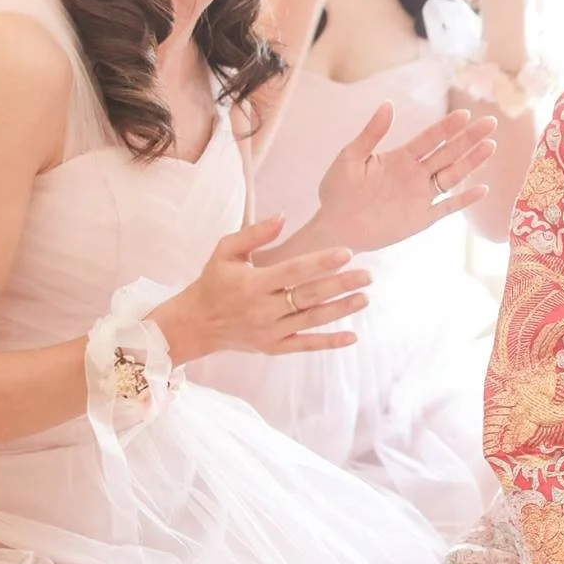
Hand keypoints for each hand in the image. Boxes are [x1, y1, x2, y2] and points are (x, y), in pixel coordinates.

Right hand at [151, 215, 369, 363]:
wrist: (195, 323)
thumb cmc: (213, 282)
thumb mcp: (225, 251)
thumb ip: (254, 234)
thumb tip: (283, 216)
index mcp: (251, 284)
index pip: (293, 271)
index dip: (321, 262)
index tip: (347, 252)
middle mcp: (262, 310)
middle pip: (308, 296)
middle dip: (340, 285)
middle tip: (368, 275)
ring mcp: (268, 331)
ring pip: (311, 320)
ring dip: (340, 310)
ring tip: (365, 297)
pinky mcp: (273, 347)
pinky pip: (305, 345)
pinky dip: (329, 342)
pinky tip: (352, 336)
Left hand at [313, 103, 497, 253]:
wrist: (335, 227)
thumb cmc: (337, 191)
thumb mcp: (349, 157)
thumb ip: (370, 133)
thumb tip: (388, 104)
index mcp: (401, 157)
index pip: (430, 138)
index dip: (447, 127)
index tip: (465, 114)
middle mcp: (416, 173)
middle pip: (448, 152)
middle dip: (469, 138)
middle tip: (491, 123)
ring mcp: (421, 196)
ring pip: (453, 175)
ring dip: (472, 162)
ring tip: (491, 146)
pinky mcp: (422, 218)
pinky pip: (447, 207)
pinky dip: (465, 199)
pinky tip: (482, 189)